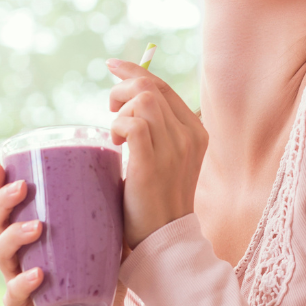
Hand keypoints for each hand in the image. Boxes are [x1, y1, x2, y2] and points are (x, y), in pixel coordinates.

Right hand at [0, 166, 130, 305]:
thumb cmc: (101, 273)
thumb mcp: (108, 237)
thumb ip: (110, 211)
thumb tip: (126, 171)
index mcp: (27, 232)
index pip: (5, 204)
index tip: (0, 164)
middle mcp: (17, 254)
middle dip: (3, 202)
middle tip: (24, 188)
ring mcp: (16, 280)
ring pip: (1, 253)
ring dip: (15, 236)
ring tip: (37, 227)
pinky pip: (15, 294)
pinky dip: (23, 283)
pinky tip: (37, 274)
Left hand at [106, 60, 206, 247]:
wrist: (163, 238)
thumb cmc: (157, 201)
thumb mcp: (166, 159)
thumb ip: (157, 131)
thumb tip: (129, 102)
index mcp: (196, 132)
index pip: (163, 87)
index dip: (135, 71)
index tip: (112, 67)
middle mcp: (189, 136)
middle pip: (150, 87)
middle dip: (121, 89)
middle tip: (109, 109)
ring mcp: (174, 149)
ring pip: (143, 100)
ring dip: (119, 111)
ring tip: (115, 134)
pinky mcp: (154, 163)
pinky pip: (134, 123)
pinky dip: (118, 127)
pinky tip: (116, 144)